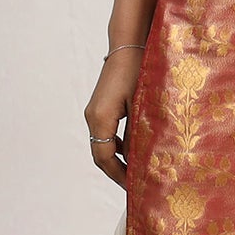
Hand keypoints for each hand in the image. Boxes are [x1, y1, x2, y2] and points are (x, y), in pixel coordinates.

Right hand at [84, 47, 141, 188]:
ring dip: (118, 159)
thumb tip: (139, 160)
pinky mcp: (101, 106)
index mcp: (100, 118)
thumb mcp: (140, 105)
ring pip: (103, 144)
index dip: (119, 175)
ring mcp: (95, 111)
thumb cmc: (138, 71)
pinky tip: (133, 148)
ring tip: (137, 170)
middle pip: (101, 154)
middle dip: (118, 171)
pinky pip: (106, 133)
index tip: (134, 188)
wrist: (129, 46)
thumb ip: (138, 134)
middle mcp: (93, 117)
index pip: (104, 158)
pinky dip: (117, 145)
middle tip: (137, 185)